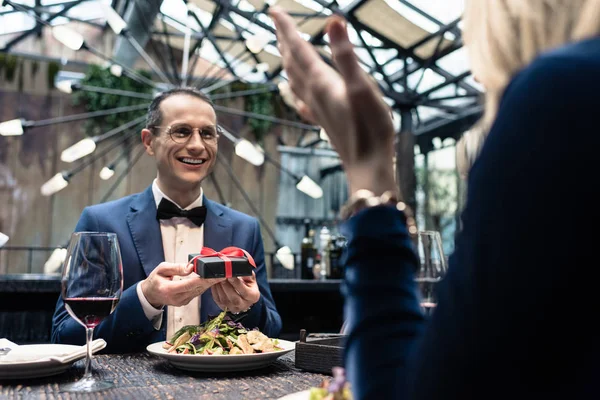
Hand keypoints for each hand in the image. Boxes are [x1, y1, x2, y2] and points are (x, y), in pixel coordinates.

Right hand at [141, 262, 224, 307]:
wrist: (150, 295)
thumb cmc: (155, 280)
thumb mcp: (161, 269)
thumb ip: (176, 268)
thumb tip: (190, 267)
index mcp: (169, 290)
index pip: (190, 284)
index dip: (203, 279)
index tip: (214, 274)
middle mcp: (177, 298)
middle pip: (198, 288)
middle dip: (212, 281)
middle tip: (224, 273)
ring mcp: (182, 301)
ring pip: (199, 291)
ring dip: (210, 283)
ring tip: (222, 275)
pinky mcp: (185, 301)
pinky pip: (197, 293)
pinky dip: (205, 286)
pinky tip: (213, 279)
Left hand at [211, 273, 260, 313]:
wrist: (243, 291)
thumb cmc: (247, 282)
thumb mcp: (250, 276)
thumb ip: (247, 273)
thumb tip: (239, 269)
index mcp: (253, 296)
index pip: (245, 292)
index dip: (237, 284)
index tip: (230, 275)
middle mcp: (244, 305)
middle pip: (234, 299)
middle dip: (226, 286)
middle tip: (222, 276)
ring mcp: (234, 308)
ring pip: (225, 300)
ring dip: (219, 289)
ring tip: (217, 278)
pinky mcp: (224, 308)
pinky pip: (218, 300)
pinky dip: (215, 291)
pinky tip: (214, 283)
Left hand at [270, 8, 396, 194]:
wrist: (367, 165)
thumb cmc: (370, 128)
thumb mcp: (362, 86)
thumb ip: (346, 54)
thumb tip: (333, 20)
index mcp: (321, 82)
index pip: (298, 48)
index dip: (286, 28)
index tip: (274, 10)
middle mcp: (314, 94)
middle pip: (292, 62)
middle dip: (283, 40)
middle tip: (276, 23)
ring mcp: (317, 109)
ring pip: (295, 80)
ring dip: (287, 62)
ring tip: (283, 51)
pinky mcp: (323, 121)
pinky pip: (303, 100)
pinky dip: (295, 90)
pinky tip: (295, 94)